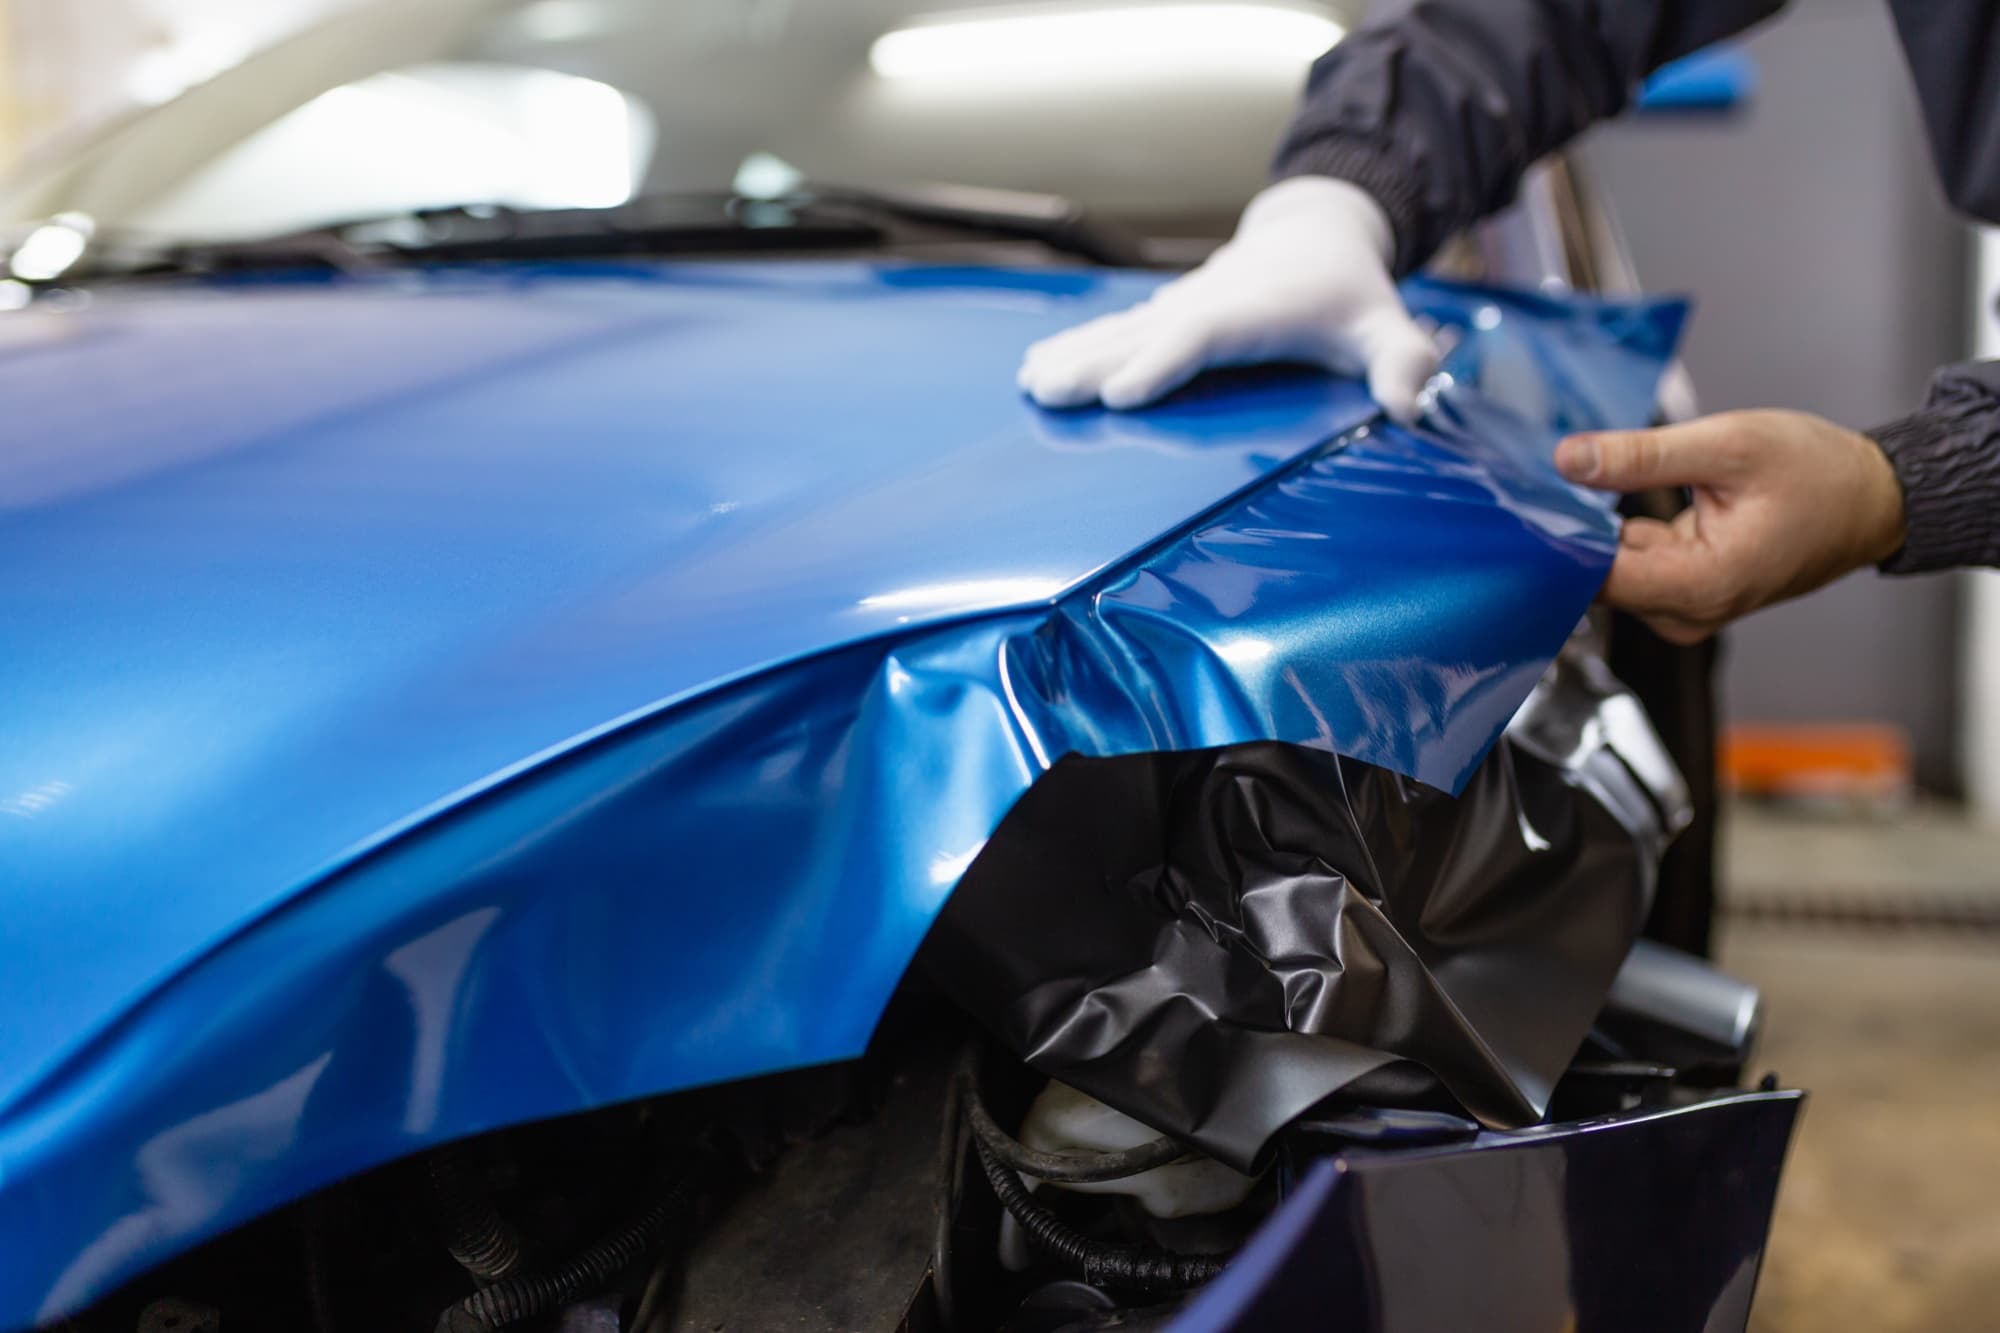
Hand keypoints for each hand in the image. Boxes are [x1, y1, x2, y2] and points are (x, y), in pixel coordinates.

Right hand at [1017, 177, 1439, 419]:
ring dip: (1075, 354)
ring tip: (1031, 382)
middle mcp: (1210, 304)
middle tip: (1049, 391)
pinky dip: (1078, 346)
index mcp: (1258, 310)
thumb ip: (1403, 361)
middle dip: (1095, 362)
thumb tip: (1411, 406)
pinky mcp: (1167, 313)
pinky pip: (1118, 330)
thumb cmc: (1349, 292)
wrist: (1315, 232)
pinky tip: (1038, 367)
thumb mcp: (1386, 324)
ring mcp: (1182, 306)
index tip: (1124, 393)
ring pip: (1122, 329)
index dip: (1164, 361)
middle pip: (1146, 333)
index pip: (1205, 335)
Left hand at [1554, 410, 1907, 643]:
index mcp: (1701, 585)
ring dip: (1593, 530)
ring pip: (1609, 572)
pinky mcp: (1682, 595)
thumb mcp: (1729, 445)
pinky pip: (1630, 567)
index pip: (1596, 577)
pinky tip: (1608, 501)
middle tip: (1545, 476)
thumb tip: (1568, 459)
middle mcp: (1687, 612)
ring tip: (1583, 481)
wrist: (1870, 502)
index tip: (1526, 500)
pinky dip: (1616, 535)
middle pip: (1597, 577)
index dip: (1558, 537)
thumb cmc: (1817, 474)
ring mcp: (1684, 609)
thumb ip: (1644, 455)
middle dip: (1572, 528)